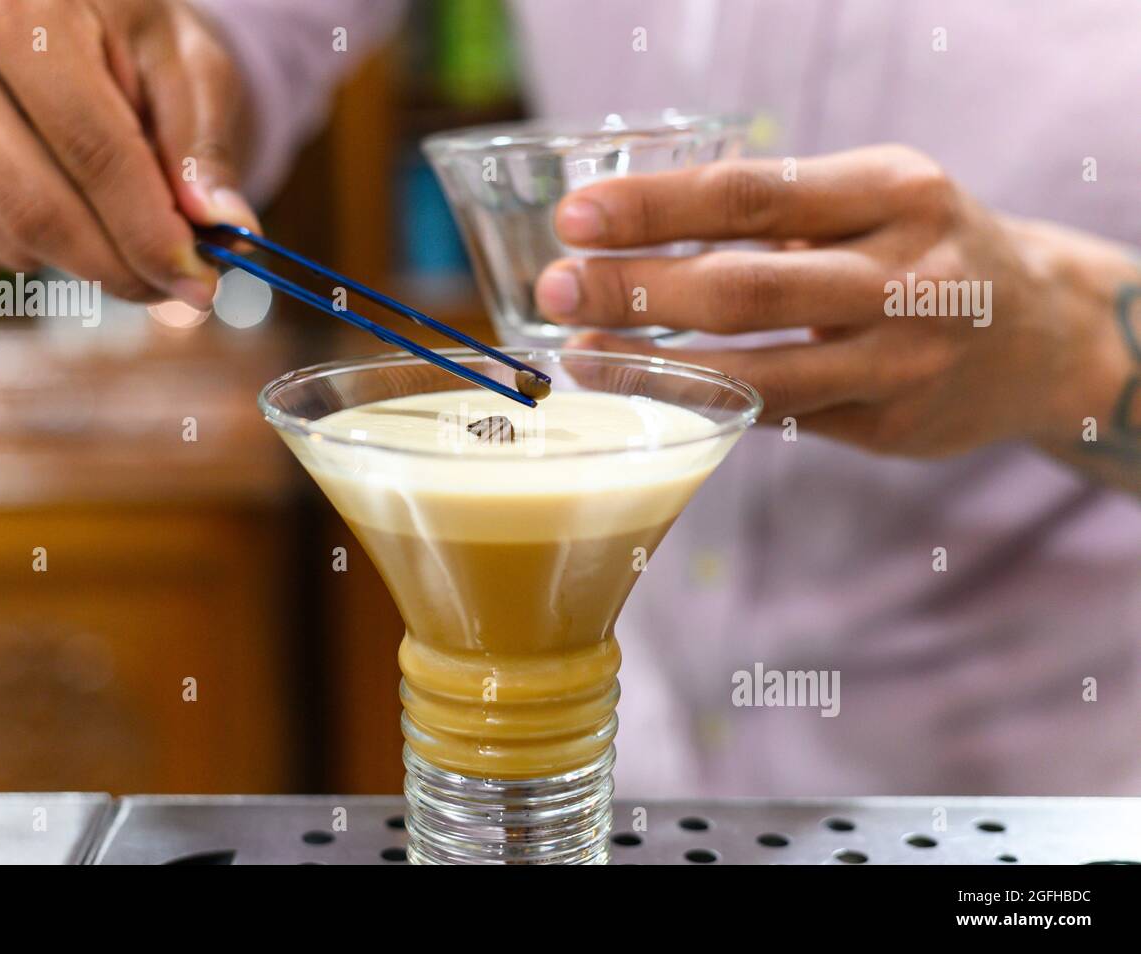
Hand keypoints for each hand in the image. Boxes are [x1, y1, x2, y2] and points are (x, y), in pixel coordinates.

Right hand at [0, 0, 260, 307]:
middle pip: (36, 206)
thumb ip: (204, 153)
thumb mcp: (191, 74)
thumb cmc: (137, 42)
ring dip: (82, 265)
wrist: (70, 21)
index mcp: (21, 8)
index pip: (93, 151)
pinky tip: (62, 210)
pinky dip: (31, 254)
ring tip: (127, 236)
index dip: (151, 233)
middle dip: (119, 267)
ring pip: (4, 235)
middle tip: (175, 290)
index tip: (200, 282)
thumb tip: (227, 228)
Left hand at [535, 144, 1134, 458]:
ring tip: (579, 355)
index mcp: (894, 192)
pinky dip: (705, 405)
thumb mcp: (874, 199)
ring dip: (653, 368)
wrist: (1040, 333)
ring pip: (754, 373)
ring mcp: (900, 361)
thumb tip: (634, 233)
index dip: (654, 207)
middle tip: (555, 287)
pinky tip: (649, 395)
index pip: (750, 193)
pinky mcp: (888, 426)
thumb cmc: (925, 250)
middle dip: (635, 290)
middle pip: (743, 286)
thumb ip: (779, 213)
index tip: (576, 217)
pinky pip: (776, 417)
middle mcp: (905, 275)